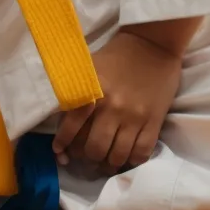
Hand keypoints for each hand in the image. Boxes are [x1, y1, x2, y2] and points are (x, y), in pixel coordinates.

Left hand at [52, 27, 187, 173]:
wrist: (153, 44)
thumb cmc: (116, 56)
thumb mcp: (88, 66)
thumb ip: (72, 88)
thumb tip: (56, 113)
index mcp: (93, 91)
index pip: (72, 126)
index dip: (63, 143)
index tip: (60, 152)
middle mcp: (113, 107)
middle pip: (94, 148)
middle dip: (86, 159)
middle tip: (84, 158)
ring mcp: (135, 116)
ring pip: (117, 156)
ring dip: (107, 165)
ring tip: (102, 164)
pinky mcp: (154, 122)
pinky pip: (141, 153)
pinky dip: (130, 162)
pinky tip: (124, 160)